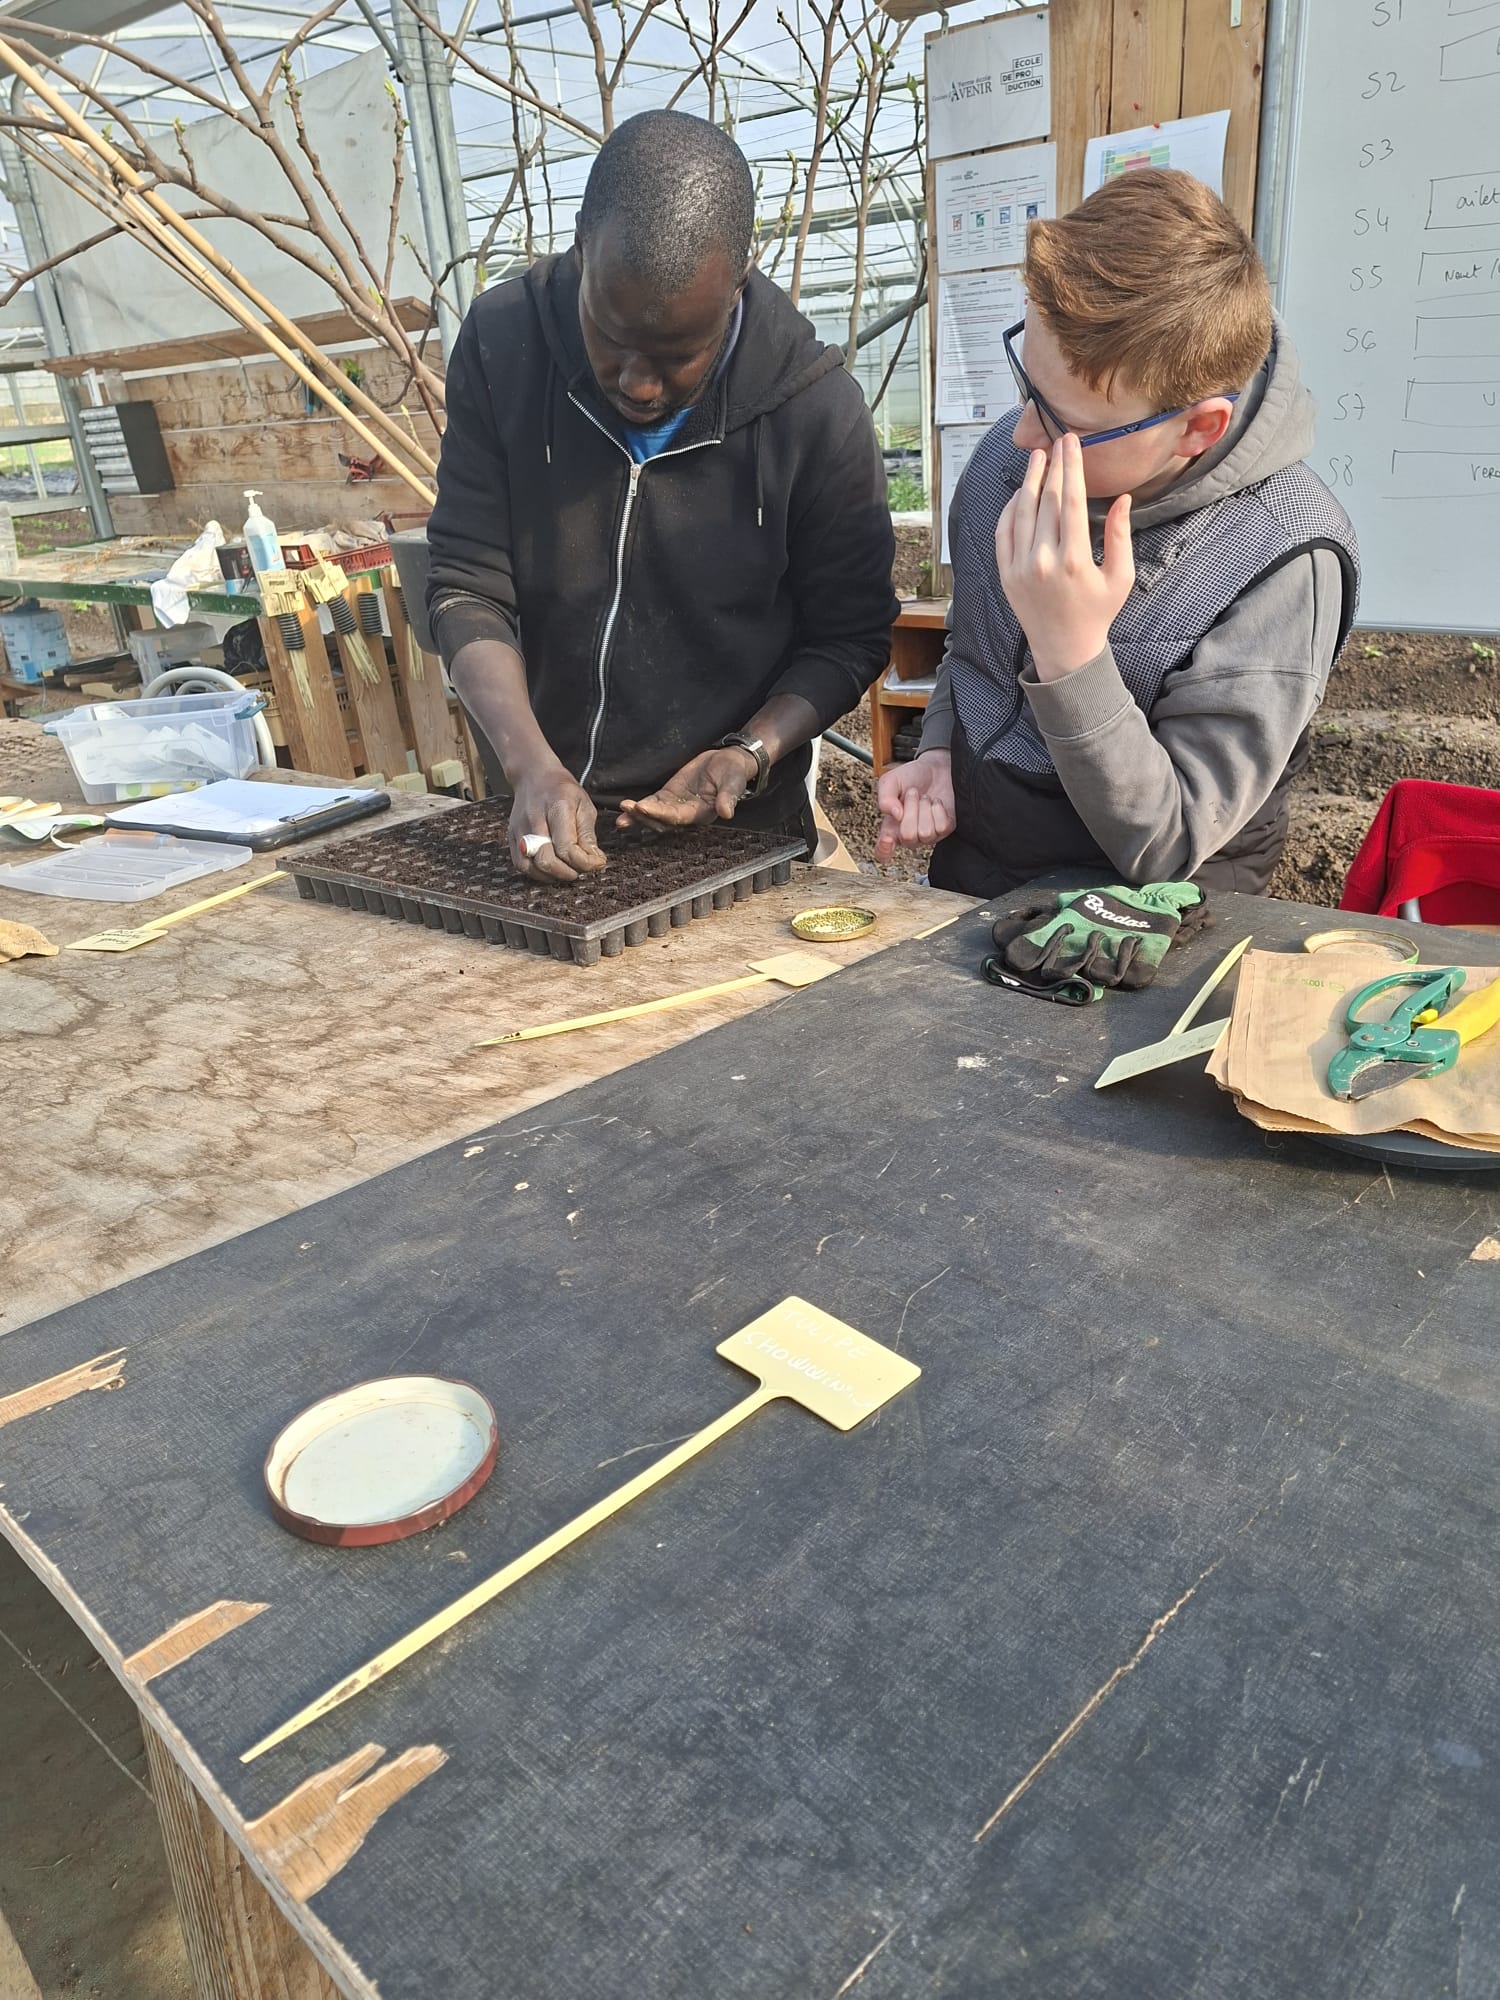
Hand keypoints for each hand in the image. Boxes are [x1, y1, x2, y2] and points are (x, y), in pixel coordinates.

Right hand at [508, 764, 605, 881]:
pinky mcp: (511, 837)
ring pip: (531, 866)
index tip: (596, 864)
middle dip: (568, 872)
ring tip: (567, 870)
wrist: (534, 776)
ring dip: (552, 876)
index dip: (584, 863)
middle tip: (581, 870)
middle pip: (546, 860)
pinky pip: (520, 865)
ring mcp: (519, 829)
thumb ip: (588, 835)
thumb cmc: (562, 790)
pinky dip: (537, 874)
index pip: (567, 847)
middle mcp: (534, 819)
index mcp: (557, 807)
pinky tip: (551, 870)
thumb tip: (594, 861)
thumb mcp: (584, 805)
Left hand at [617, 746, 758, 829]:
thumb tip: (727, 813)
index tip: (643, 807)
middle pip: (661, 821)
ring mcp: (675, 807)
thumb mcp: (733, 783)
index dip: (659, 814)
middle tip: (628, 809)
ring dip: (637, 816)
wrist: (729, 763)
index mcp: (701, 814)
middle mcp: (686, 815)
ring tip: (622, 812)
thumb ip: (728, 797)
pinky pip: (651, 804)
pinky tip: (624, 808)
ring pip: (653, 816)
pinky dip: (638, 809)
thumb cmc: (733, 774)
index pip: (677, 817)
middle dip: (643, 817)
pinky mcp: (668, 796)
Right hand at [875, 749, 954, 860]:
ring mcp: (928, 835)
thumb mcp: (890, 781)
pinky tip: (935, 803)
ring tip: (924, 798)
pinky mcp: (944, 829)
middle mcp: (909, 835)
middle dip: (911, 809)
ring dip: (925, 807)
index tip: (887, 839)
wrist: (936, 768)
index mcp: (891, 827)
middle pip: (908, 836)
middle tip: (912, 794)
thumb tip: (895, 816)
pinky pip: (941, 827)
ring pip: (925, 833)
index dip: (884, 849)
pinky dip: (938, 809)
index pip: (883, 851)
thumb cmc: (911, 777)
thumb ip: (885, 798)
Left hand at [995, 433, 1133, 679]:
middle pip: (1046, 501)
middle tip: (1058, 441)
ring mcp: (1019, 568)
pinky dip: (1010, 508)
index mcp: (1074, 560)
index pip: (1071, 501)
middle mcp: (1043, 561)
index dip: (1071, 467)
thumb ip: (1119, 536)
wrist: (1064, 649)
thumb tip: (1121, 499)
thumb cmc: (1097, 613)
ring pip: (1021, 512)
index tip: (1072, 444)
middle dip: (1053, 467)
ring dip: (1029, 481)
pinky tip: (1021, 492)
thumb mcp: (1120, 577)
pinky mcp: (1005, 574)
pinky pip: (1004, 532)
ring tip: (1038, 457)